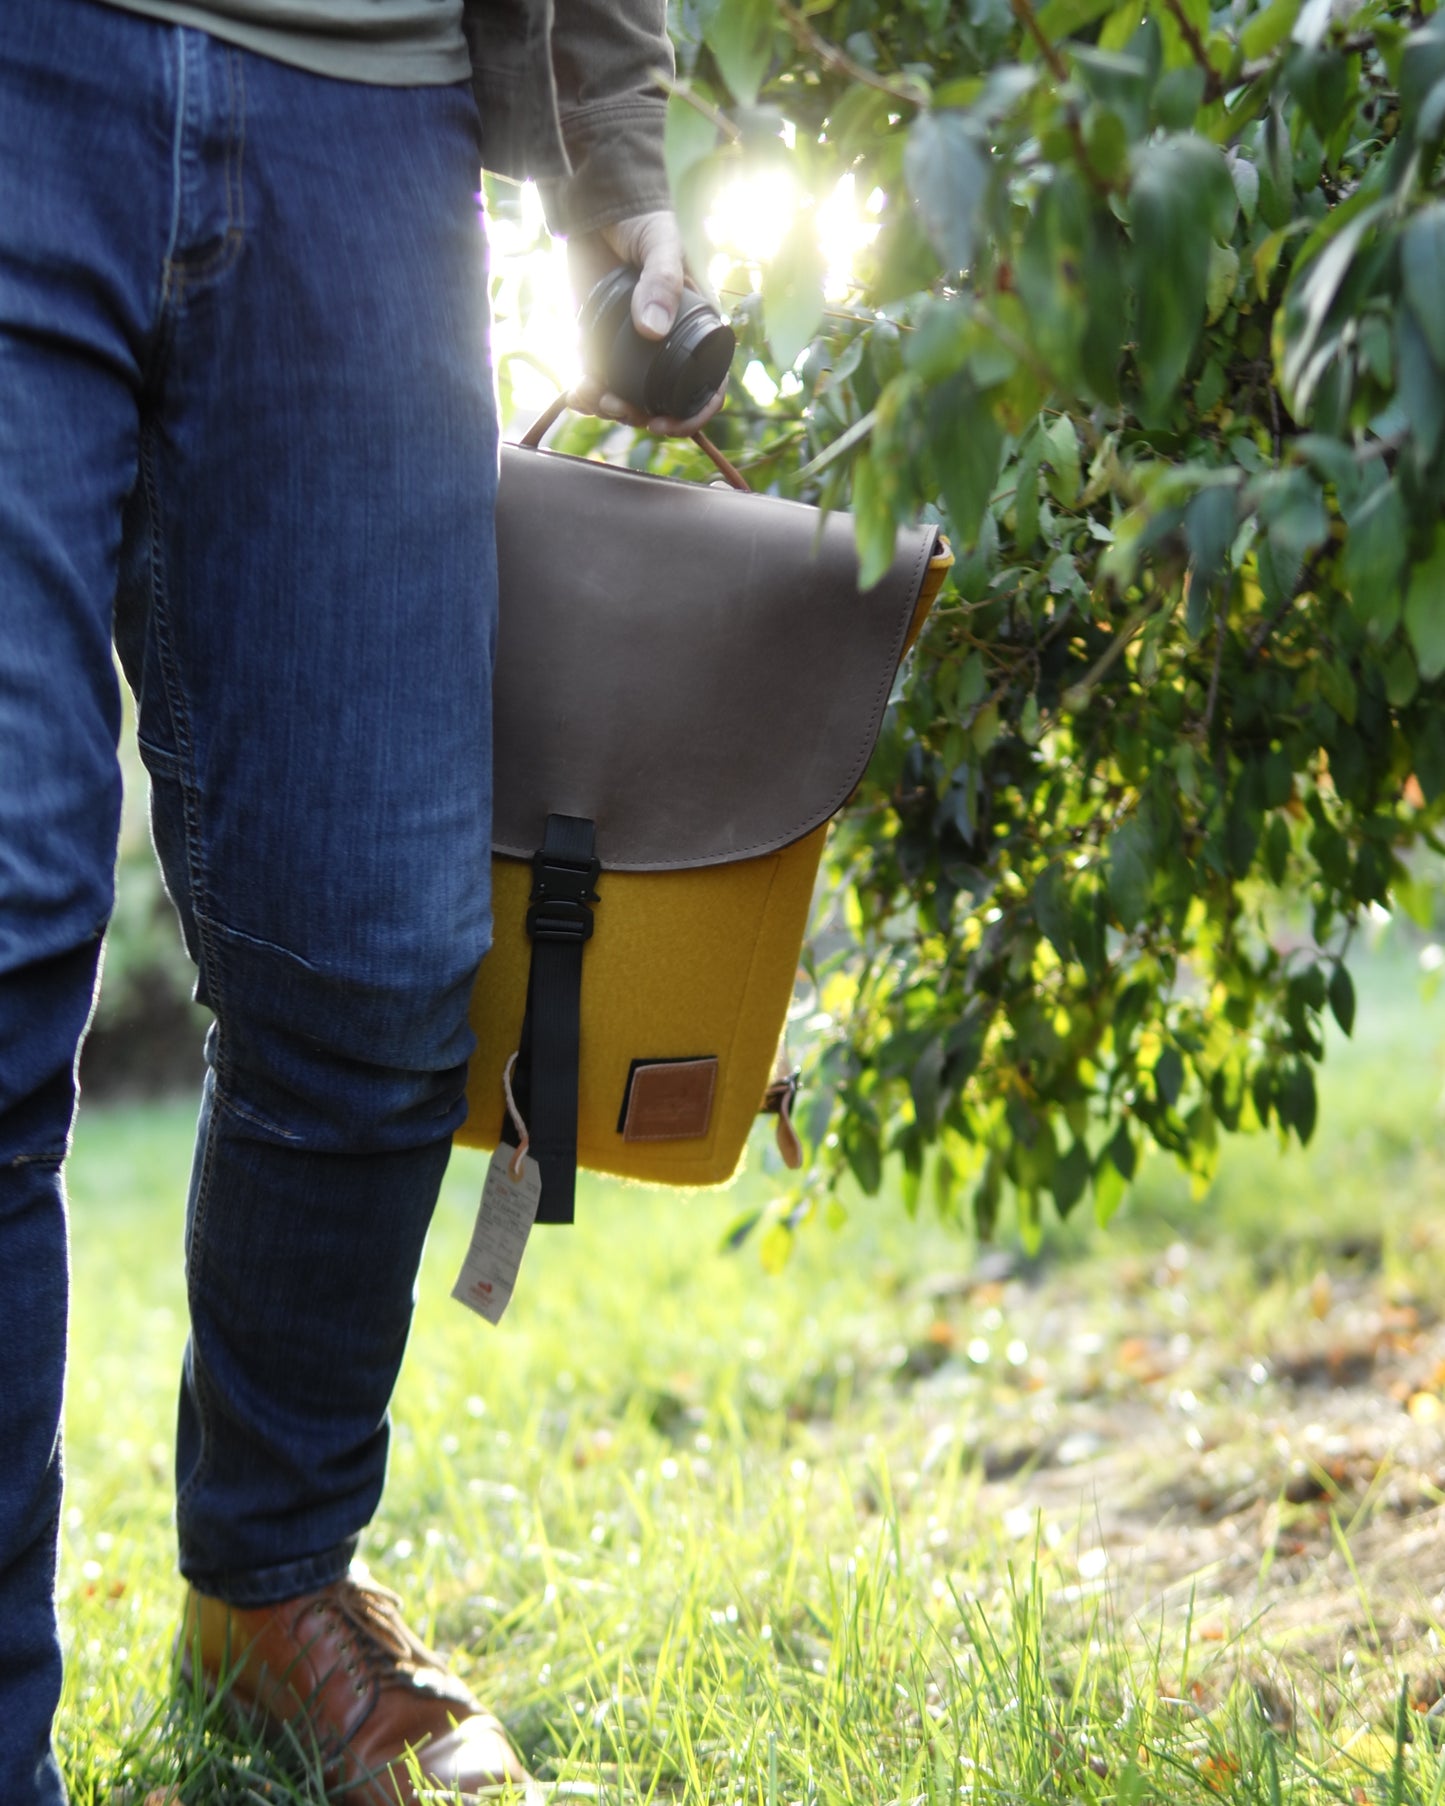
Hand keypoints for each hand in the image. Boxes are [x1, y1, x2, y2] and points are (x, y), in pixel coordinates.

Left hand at [567, 210, 726, 436]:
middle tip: (612, 406)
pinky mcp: (603, 344)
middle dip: (637, 414)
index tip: (661, 424)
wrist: (598, 208)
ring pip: (629, 397)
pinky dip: (586, 393)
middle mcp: (669, 346)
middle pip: (663, 402)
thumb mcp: (660, 245)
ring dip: (608, 408)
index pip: (708, 386)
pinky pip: (600, 381)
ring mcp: (635, 349)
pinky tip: (575, 391)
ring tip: (587, 396)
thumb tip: (652, 332)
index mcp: (697, 329)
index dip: (692, 415)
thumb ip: (662, 282)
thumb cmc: (643, 221)